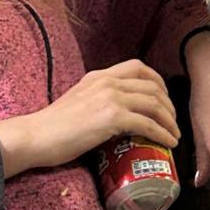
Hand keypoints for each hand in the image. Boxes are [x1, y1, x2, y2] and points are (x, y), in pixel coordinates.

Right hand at [0, 61, 178, 177]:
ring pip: (153, 103)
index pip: (138, 67)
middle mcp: (107, 81)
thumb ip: (97, 99)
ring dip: (169, 120)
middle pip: (152, 85)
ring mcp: (110, 97)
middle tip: (172, 121)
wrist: (35, 136)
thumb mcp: (78, 101)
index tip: (164, 99)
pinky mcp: (111, 116)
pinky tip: (168, 142)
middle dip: (168, 104)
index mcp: (99, 76)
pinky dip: (162, 133)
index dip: (158, 82)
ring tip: (174, 134)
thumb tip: (115, 114)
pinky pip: (147, 123)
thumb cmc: (52, 127)